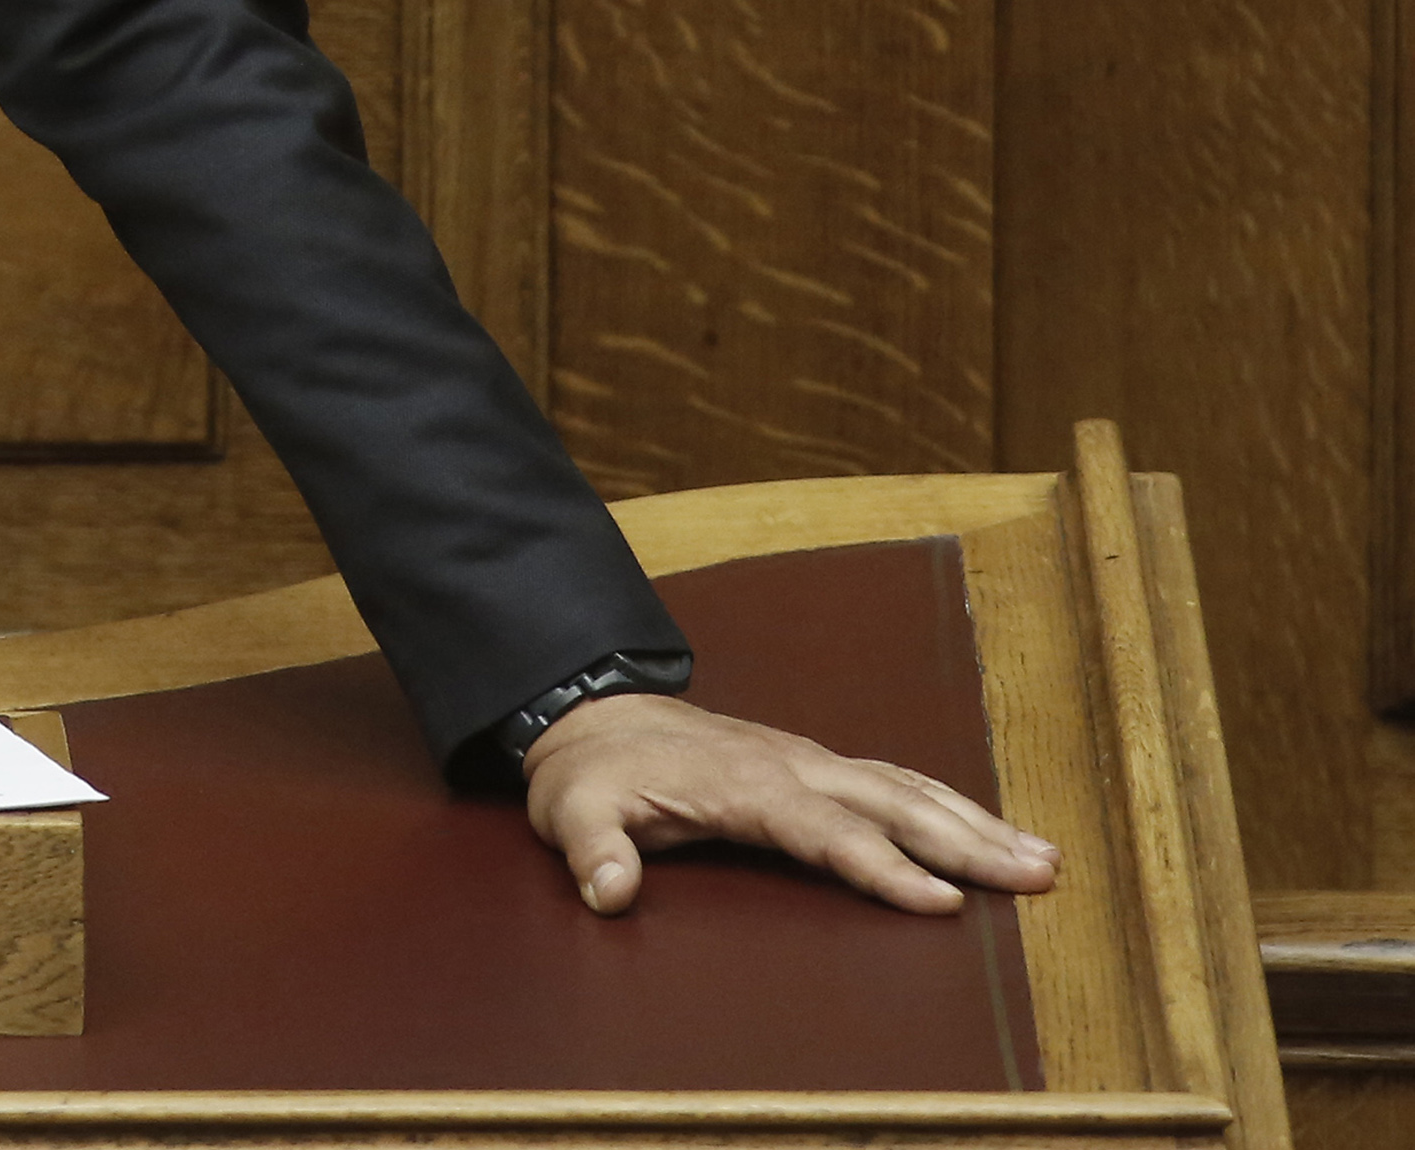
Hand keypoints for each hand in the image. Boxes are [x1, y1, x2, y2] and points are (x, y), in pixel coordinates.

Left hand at [524, 693, 1061, 915]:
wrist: (593, 714)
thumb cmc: (591, 775)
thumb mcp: (570, 812)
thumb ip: (591, 850)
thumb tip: (608, 891)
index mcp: (743, 784)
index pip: (825, 830)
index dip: (883, 867)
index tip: (943, 902)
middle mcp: (790, 766)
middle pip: (891, 804)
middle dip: (966, 842)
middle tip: (1039, 876)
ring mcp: (808, 760)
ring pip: (905, 787)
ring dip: (975, 822)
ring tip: (1045, 859)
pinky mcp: (815, 764)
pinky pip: (894, 779)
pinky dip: (949, 802)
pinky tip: (993, 829)